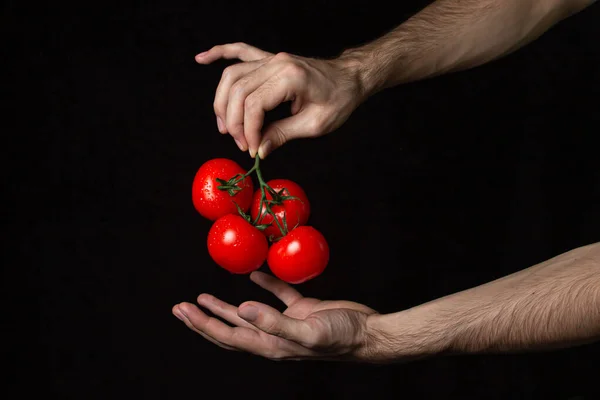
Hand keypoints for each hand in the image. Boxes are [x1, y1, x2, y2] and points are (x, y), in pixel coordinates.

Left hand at [172, 271, 380, 361]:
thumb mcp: (307, 332)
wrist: (369, 334)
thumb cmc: (341, 337)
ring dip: (223, 306)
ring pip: (247, 314)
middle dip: (203, 319)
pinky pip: (276, 297)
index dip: (204, 323)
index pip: (228, 335)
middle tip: (180, 308)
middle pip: (229, 329)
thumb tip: (241, 310)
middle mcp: (273, 335)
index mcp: (270, 344)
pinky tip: (254, 278)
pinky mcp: (301, 310)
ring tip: (202, 297)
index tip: (184, 311)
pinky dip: (263, 287)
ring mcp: (286, 323)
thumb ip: (275, 323)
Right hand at [195, 42, 363, 158]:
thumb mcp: (316, 124)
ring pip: (232, 75)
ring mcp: (272, 58)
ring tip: (225, 127)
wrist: (351, 78)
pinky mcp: (270, 59)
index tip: (252, 149)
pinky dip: (219, 53)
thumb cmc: (339, 100)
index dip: (249, 131)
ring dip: (222, 101)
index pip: (254, 105)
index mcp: (290, 77)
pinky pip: (239, 52)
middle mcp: (277, 63)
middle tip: (242, 143)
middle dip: (234, 122)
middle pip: (237, 91)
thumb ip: (283, 134)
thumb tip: (259, 149)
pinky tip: (202, 59)